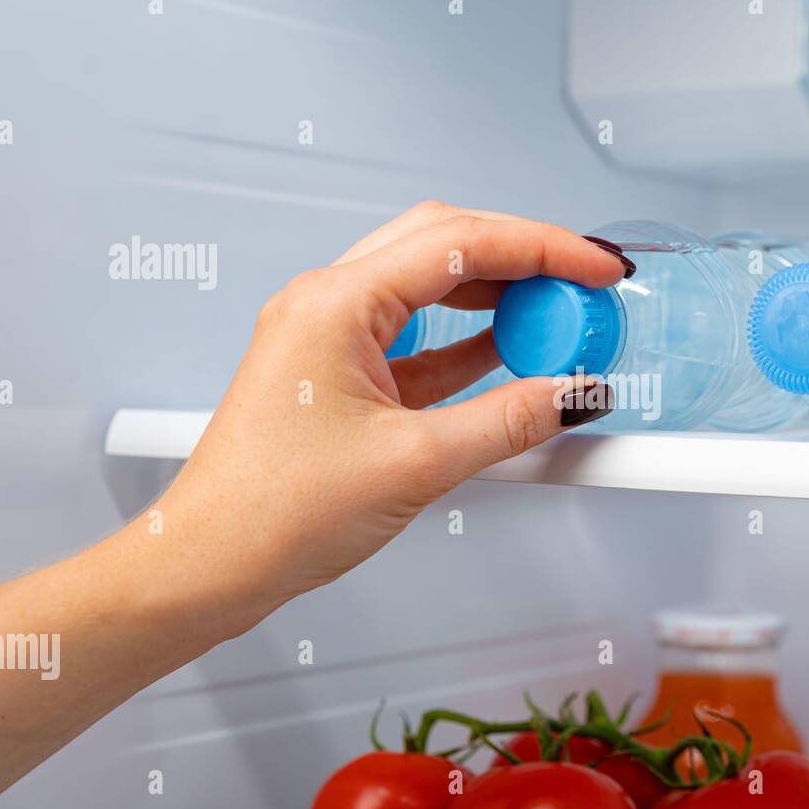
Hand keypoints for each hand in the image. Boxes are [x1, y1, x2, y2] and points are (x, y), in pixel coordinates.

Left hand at [143, 201, 624, 630]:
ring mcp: (331, 337)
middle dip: (524, 260)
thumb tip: (572, 394)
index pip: (461, 243)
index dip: (545, 249)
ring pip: (432, 287)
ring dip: (498, 298)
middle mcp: (328, 304)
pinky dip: (470, 342)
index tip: (599, 269)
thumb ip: (508, 421)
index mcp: (335, 303)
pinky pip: (419, 338)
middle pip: (446, 244)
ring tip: (557, 325)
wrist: (210, 566)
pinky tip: (511, 356)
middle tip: (584, 290)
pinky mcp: (340, 374)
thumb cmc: (272, 514)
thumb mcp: (415, 465)